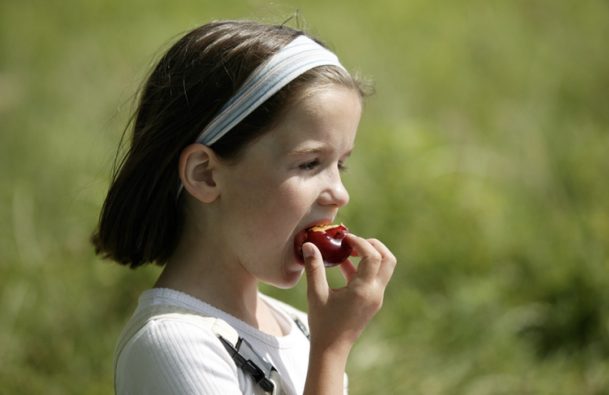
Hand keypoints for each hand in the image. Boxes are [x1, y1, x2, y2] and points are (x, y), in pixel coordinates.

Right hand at [302, 233, 396, 352]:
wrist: (331, 349)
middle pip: (388, 259)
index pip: (372, 256)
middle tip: (354, 242)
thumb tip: (309, 245)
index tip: (344, 239)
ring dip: (369, 256)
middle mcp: (375, 293)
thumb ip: (314, 267)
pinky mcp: (372, 301)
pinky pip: (374, 278)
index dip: (360, 242)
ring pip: (384, 268)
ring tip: (347, 252)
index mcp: (363, 290)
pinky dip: (363, 268)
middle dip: (373, 245)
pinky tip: (343, 266)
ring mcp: (376, 298)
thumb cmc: (323, 323)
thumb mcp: (316, 294)